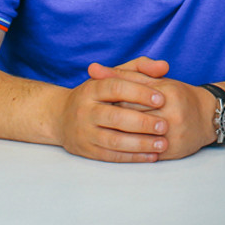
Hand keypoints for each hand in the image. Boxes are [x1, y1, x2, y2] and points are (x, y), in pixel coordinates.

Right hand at [54, 57, 170, 162]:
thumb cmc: (98, 94)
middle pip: (115, 117)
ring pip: (114, 140)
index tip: (162, 98)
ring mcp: (84, 132)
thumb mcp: (114, 76)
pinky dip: (133, 157)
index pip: (116, 88)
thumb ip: (140, 67)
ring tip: (163, 143)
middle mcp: (85, 110)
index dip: (139, 93)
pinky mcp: (86, 151)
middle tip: (164, 125)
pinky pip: (111, 156)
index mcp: (92, 88)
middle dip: (142, 122)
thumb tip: (164, 67)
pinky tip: (152, 155)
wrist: (60, 117)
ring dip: (140, 144)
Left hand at [89, 59, 216, 160]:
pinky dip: (131, 152)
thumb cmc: (178, 96)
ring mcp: (174, 133)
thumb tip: (92, 69)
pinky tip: (118, 148)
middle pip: (131, 117)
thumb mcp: (155, 81)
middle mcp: (172, 113)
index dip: (109, 101)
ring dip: (118, 137)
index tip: (95, 103)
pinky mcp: (174, 150)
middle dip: (111, 119)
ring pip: (137, 138)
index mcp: (166, 92)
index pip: (128, 96)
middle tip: (95, 120)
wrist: (208, 116)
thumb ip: (123, 74)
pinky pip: (147, 153)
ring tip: (105, 134)